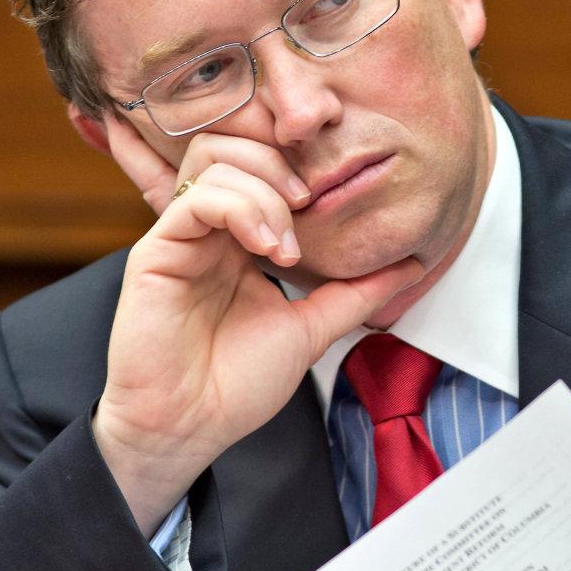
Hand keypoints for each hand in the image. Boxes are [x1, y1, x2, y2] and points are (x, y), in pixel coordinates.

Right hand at [93, 112, 423, 530]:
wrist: (189, 428)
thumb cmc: (236, 385)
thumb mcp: (313, 328)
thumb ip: (357, 292)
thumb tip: (414, 264)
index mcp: (239, 237)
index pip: (260, 162)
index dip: (296, 163)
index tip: (331, 200)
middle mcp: (207, 227)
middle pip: (234, 142)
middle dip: (280, 162)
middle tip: (310, 205)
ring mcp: (180, 235)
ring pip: (214, 159)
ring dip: (265, 189)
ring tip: (288, 245)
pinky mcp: (156, 251)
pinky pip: (196, 199)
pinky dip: (241, 210)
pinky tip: (268, 250)